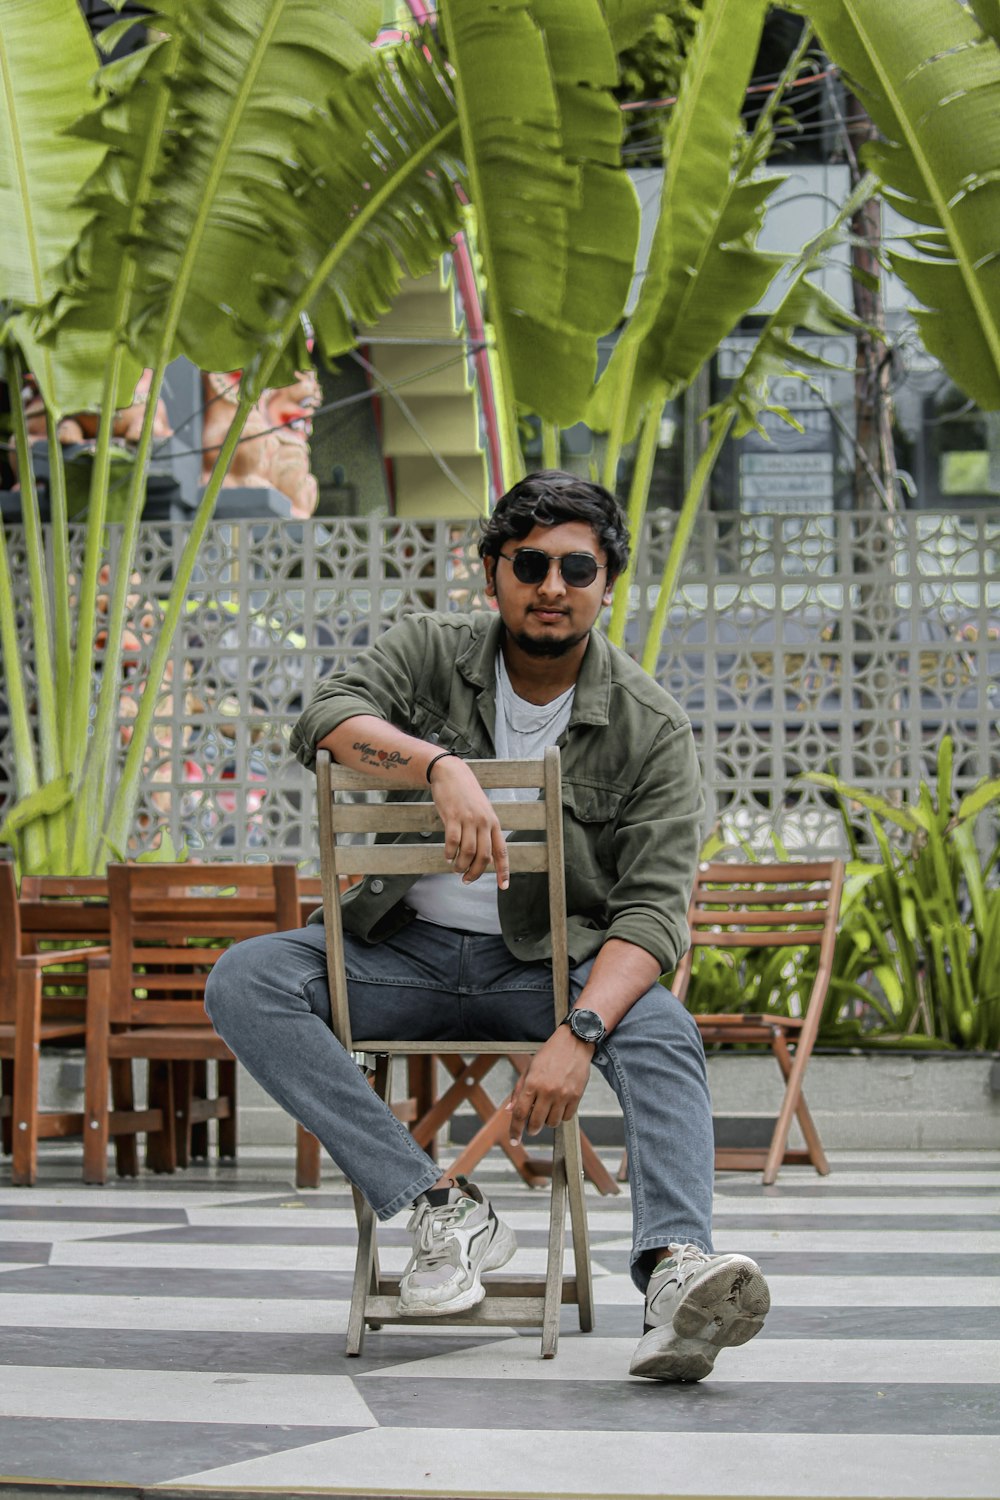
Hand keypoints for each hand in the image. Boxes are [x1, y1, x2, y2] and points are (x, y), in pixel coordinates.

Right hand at [429, 757, 509, 887]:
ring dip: (461, 865)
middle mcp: (484, 822)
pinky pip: (452, 841)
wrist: (451, 773)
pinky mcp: (453, 816)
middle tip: (466, 880)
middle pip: (484, 856)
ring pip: (468, 852)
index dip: (504, 871)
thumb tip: (485, 856)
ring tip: (456, 869)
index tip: (504, 887)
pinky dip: (450, 853)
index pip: (502, 851)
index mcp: (493, 823)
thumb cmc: (466, 795)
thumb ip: (485, 831)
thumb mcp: (482, 812)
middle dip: (476, 873)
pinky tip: (447, 856)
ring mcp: (469, 819)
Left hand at [507, 1028, 592, 1144]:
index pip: (520, 1113)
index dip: (515, 1129)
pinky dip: (561, 1116)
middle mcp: (547, 1090)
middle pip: (536, 1122)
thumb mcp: (529, 1068)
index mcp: (532, 1083)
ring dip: (547, 1121)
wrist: (574, 1043)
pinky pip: (566, 1117)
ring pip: (552, 1123)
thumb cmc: (550, 1054)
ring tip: (547, 1110)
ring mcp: (563, 1094)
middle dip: (531, 1129)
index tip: (514, 1140)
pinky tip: (559, 1106)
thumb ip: (518, 1090)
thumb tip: (509, 1110)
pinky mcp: (576, 1096)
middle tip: (531, 1127)